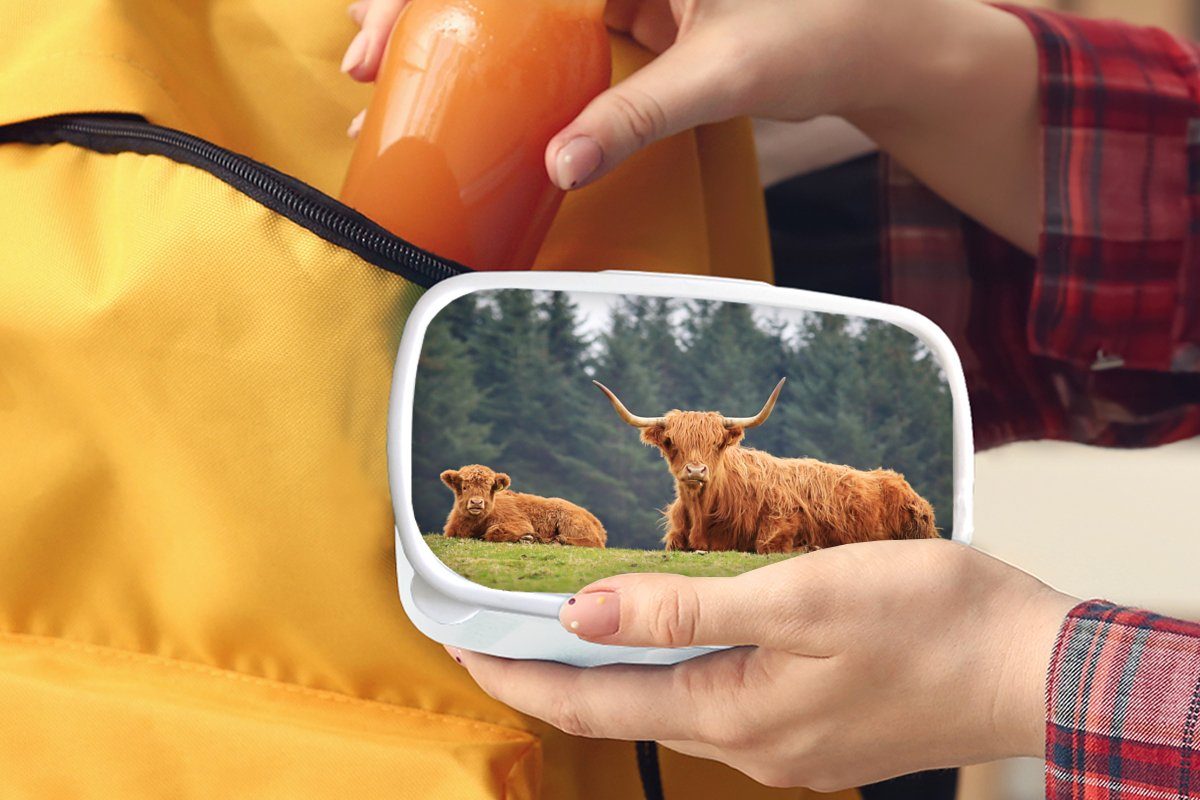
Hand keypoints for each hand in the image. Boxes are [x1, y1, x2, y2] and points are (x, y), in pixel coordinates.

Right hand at [339, 0, 1039, 249]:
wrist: (873, 44)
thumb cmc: (820, 31)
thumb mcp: (722, 72)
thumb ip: (638, 114)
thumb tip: (559, 164)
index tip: (382, 30)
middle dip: (422, 12)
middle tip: (363, 64)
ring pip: (519, 7)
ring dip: (457, 42)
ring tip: (393, 86)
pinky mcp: (630, 13)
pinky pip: (553, 35)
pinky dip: (509, 65)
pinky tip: (472, 100)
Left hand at [448, 539, 1076, 789]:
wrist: (1034, 667)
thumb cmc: (933, 621)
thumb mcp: (803, 597)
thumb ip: (689, 609)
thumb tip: (585, 614)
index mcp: (736, 713)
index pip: (594, 701)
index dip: (520, 672)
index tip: (460, 644)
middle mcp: (751, 743)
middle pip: (624, 708)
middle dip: (553, 673)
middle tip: (497, 630)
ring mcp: (786, 744)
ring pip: (671, 705)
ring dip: (613, 671)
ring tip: (569, 626)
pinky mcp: (815, 728)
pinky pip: (719, 702)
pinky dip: (674, 670)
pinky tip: (674, 638)